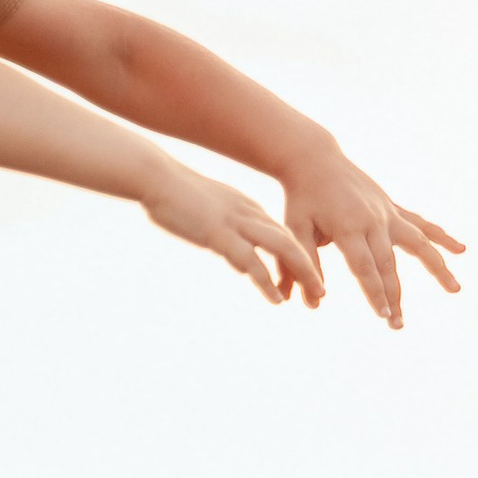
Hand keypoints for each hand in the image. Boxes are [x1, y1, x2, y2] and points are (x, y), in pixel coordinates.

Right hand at [142, 161, 324, 307]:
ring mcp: (235, 223)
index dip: (296, 258)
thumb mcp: (208, 215)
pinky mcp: (219, 234)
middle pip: (290, 240)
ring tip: (315, 295)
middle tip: (322, 292)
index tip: (307, 279)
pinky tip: (277, 299)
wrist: (155, 177)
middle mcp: (248, 213)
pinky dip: (267, 281)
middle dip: (309, 268)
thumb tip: (240, 263)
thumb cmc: (174, 195)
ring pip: (282, 247)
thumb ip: (227, 237)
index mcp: (246, 207)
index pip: (280, 234)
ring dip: (302, 272)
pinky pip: (251, 261)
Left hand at [280, 143, 463, 328]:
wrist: (315, 159)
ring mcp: (387, 212)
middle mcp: (374, 220)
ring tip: (455, 290)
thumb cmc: (301, 198)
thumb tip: (314, 303)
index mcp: (348, 227)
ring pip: (419, 243)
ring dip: (438, 267)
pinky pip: (421, 224)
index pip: (365, 267)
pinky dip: (441, 236)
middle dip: (395, 296)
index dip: (375, 293)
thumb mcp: (295, 229)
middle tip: (398, 326)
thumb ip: (304, 265)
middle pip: (389, 264)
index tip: (385, 317)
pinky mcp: (392, 207)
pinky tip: (461, 250)